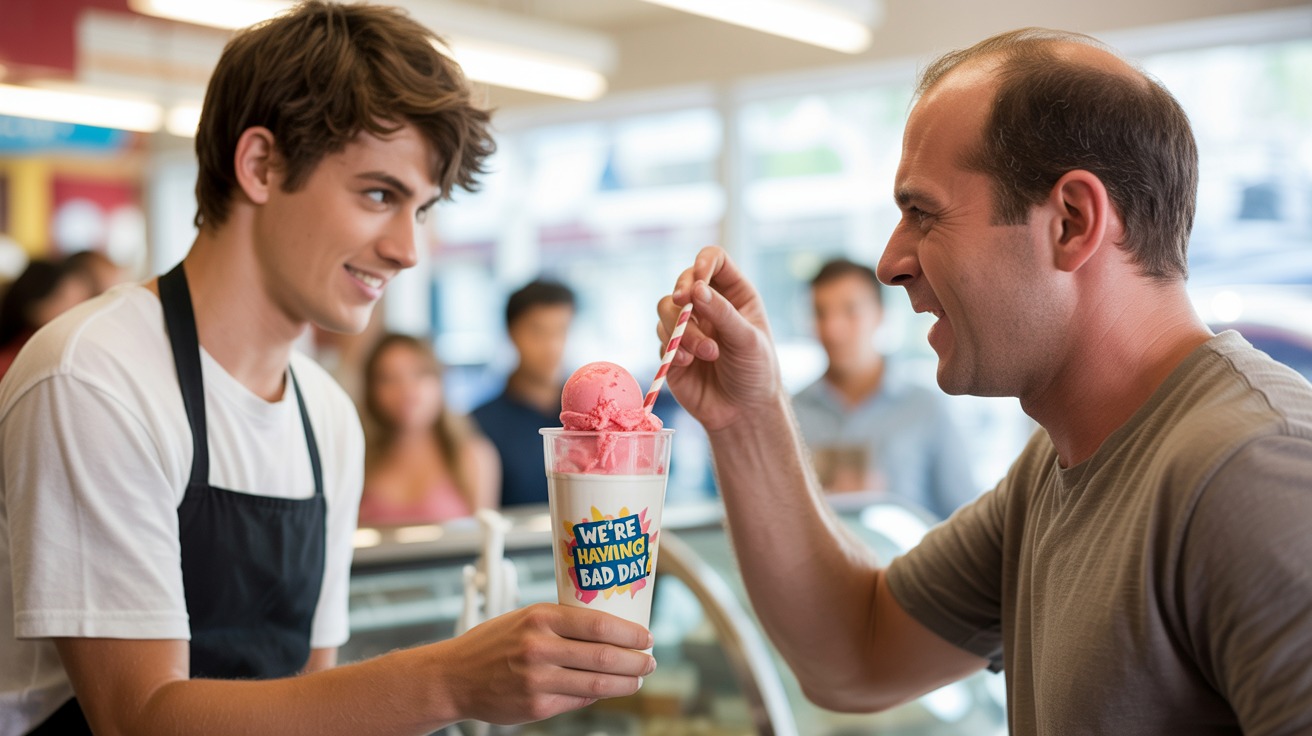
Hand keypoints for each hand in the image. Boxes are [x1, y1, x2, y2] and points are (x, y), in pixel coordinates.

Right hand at [435, 603, 654, 724]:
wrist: (454, 676)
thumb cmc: (492, 643)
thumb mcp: (525, 618)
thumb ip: (562, 623)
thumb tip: (609, 634)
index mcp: (540, 617)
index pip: (599, 625)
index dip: (630, 634)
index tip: (646, 637)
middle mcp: (540, 647)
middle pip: (604, 657)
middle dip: (636, 661)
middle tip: (649, 661)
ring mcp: (538, 680)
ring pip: (597, 684)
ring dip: (625, 683)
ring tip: (637, 678)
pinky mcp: (536, 706)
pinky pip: (578, 701)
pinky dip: (596, 696)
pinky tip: (605, 689)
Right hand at [657, 246, 781, 430]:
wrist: (742, 412)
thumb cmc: (755, 372)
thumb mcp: (747, 339)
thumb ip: (722, 313)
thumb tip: (696, 289)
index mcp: (734, 294)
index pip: (714, 260)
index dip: (702, 263)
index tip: (697, 282)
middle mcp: (709, 305)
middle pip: (682, 282)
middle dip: (683, 296)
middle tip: (686, 307)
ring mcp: (688, 327)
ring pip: (665, 309)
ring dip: (682, 330)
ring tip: (707, 354)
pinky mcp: (672, 350)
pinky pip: (662, 338)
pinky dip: (674, 349)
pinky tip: (690, 364)